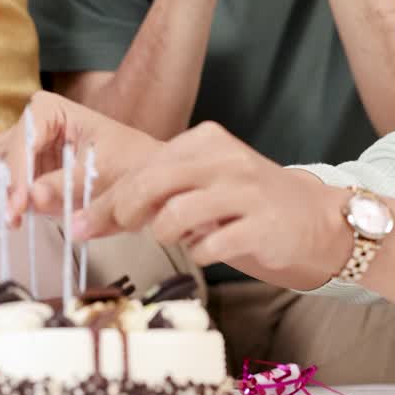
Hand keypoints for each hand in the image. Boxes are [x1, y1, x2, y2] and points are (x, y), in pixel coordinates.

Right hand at [0, 91, 160, 225]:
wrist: (137, 177)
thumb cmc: (126, 164)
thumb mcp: (105, 170)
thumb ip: (68, 183)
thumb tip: (32, 197)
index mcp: (47, 111)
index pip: (17, 141)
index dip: (14, 175)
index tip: (20, 207)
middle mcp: (23, 126)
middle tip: (11, 220)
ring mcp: (12, 151)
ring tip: (9, 223)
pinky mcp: (9, 176)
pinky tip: (6, 220)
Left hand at [76, 121, 349, 283]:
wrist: (315, 220)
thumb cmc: (246, 205)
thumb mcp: (200, 187)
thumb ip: (152, 197)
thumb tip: (88, 219)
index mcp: (205, 141)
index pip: (142, 168)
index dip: (105, 199)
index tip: (79, 223)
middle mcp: (224, 159)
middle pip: (151, 185)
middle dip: (121, 214)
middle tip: (117, 231)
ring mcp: (245, 190)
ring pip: (175, 215)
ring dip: (164, 235)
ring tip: (176, 239)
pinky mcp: (262, 224)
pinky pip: (210, 245)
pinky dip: (199, 253)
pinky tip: (206, 250)